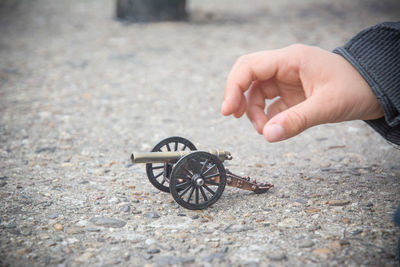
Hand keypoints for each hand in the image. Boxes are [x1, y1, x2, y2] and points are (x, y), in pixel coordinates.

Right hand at [221, 44, 383, 141]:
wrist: (375, 90)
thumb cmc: (356, 88)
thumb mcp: (326, 106)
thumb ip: (296, 121)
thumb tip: (268, 136)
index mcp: (291, 60)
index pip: (250, 67)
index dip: (233, 87)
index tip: (227, 110)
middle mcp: (285, 67)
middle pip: (248, 77)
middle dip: (238, 97)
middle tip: (233, 116)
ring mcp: (287, 80)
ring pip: (257, 93)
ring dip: (255, 112)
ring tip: (265, 130)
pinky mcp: (291, 93)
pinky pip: (270, 104)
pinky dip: (267, 117)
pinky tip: (273, 128)